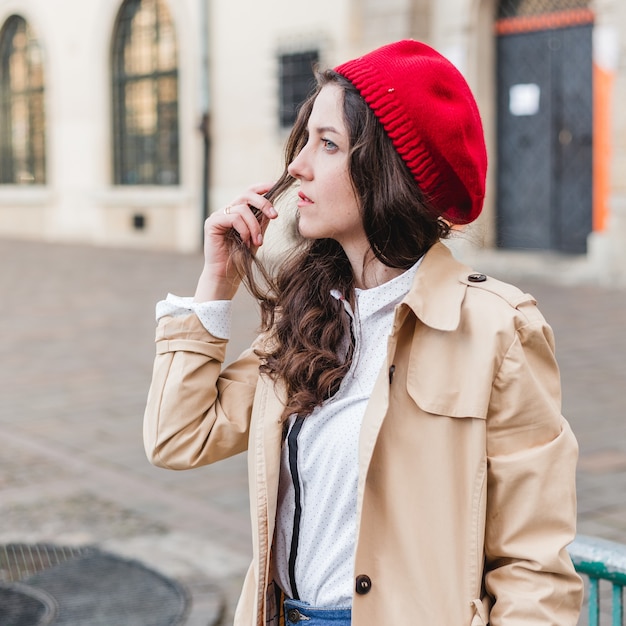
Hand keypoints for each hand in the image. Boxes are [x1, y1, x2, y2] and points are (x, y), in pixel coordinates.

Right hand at [194, 183, 277, 300]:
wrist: (227, 276)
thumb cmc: (241, 258)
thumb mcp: (257, 236)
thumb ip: (262, 221)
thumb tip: (272, 205)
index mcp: (238, 212)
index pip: (249, 193)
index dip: (262, 187)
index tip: (276, 185)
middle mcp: (227, 211)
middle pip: (246, 195)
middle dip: (264, 203)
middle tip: (275, 216)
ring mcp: (218, 216)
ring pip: (242, 208)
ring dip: (254, 225)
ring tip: (258, 242)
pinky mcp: (212, 223)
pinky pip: (233, 217)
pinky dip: (244, 229)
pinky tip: (246, 242)